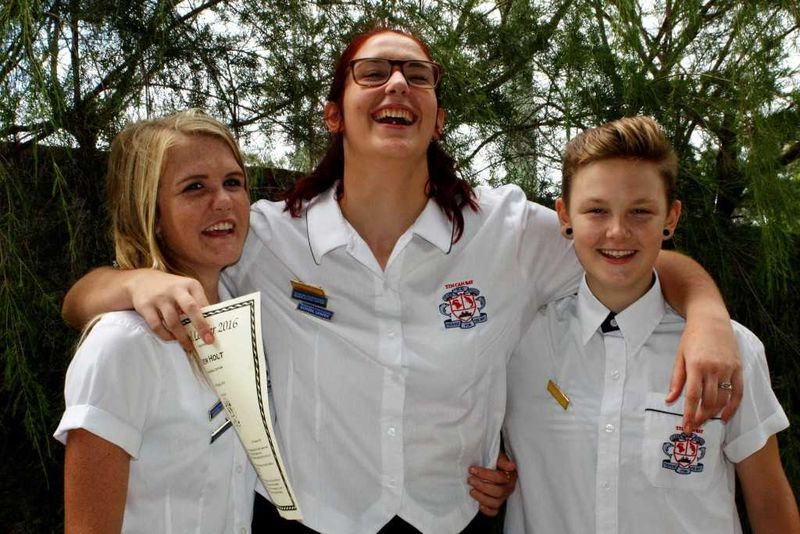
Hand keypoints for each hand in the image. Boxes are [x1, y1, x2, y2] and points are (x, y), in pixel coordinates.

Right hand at [128, 270, 211, 350]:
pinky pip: (157, 326)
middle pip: (191, 308)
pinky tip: (172, 338)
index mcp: (190, 285)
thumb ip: (197, 302)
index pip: (203, 303)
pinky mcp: (145, 306)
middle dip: (201, 326)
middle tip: (208, 341)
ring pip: (173, 321)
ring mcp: (160, 298)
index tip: (214, 333)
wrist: (140, 280)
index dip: (209, 320)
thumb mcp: (186, 289)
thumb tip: (211, 325)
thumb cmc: (170, 289)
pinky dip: (165, 335)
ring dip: (182, 337)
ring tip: (189, 346)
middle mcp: (176, 289)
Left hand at [467, 452, 516, 516]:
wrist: (491, 469)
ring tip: (471, 491)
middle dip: (482, 486)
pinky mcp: (496, 505)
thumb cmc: (494, 462)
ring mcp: (503, 498)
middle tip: (470, 480)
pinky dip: (487, 510)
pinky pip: (494, 512)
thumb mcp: (497, 457)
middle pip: (498, 491)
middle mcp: (508, 488)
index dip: (485, 474)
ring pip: (496, 502)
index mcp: (509, 476)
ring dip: (482, 498)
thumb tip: (511, 466)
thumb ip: (502, 460)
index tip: (472, 469)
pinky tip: (479, 505)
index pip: (499, 477)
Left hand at [666, 315, 742, 432]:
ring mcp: (728, 369)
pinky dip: (733, 407)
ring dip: (714, 413)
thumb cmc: (692, 338)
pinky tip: (725, 416)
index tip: (686, 426)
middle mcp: (713, 368)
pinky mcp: (738, 368)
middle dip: (701, 416)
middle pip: (708, 401)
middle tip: (694, 425)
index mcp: (696, 365)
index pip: (692, 396)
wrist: (711, 321)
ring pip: (723, 399)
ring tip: (705, 420)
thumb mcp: (679, 357)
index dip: (688, 413)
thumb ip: (676, 380)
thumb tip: (669, 400)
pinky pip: (738, 392)